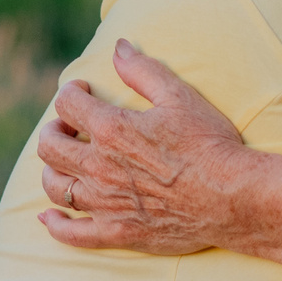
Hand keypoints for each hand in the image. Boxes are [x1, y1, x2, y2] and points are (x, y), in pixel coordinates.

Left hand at [34, 40, 252, 254]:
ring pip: (55, 187)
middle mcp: (99, 167)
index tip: (82, 92)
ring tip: (67, 162)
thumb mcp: (179, 96)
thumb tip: (118, 47)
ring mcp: (105, 203)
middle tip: (70, 127)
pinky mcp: (116, 232)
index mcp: (111, 130)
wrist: (232, 197)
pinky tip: (49, 217)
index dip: (71, 93)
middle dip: (55, 129)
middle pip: (50, 146)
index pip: (67, 105)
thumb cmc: (209, 144)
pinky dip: (56, 225)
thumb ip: (142, 70)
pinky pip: (72, 233)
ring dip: (52, 170)